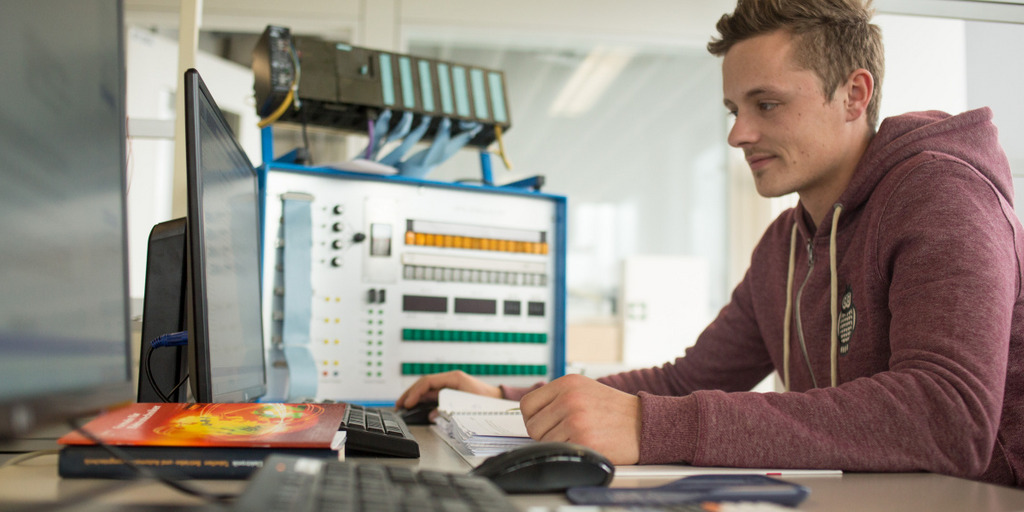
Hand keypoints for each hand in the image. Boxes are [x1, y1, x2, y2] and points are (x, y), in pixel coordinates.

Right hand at [396, 370, 501, 408]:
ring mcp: (450, 385)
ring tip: (403, 406)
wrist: (500, 401)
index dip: (415, 392)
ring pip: (427, 389)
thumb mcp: (466, 405)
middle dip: (410, 394)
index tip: (408, 402)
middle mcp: (450, 380)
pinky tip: (416, 407)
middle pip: (424, 384)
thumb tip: (432, 415)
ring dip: (415, 397)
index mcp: (454, 378)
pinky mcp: (451, 392)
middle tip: (399, 405)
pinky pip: (433, 394)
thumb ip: (448, 409)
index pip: (428, 382)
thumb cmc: (487, 401)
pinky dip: (423, 400)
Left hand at [519, 374, 640, 464]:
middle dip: (546, 434)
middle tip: (567, 434)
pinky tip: (587, 445)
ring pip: (544, 442)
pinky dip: (571, 454)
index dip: (533, 418)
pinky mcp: (583, 440)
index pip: (527, 404)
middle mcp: (569, 398)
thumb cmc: (616, 411)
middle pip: (533, 426)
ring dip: (559, 445)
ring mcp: (575, 419)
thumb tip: (531, 414)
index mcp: (567, 382)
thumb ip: (558, 397)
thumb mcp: (585, 389)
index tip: (545, 424)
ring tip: (580, 437)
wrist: (647, 424)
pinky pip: (560, 453)